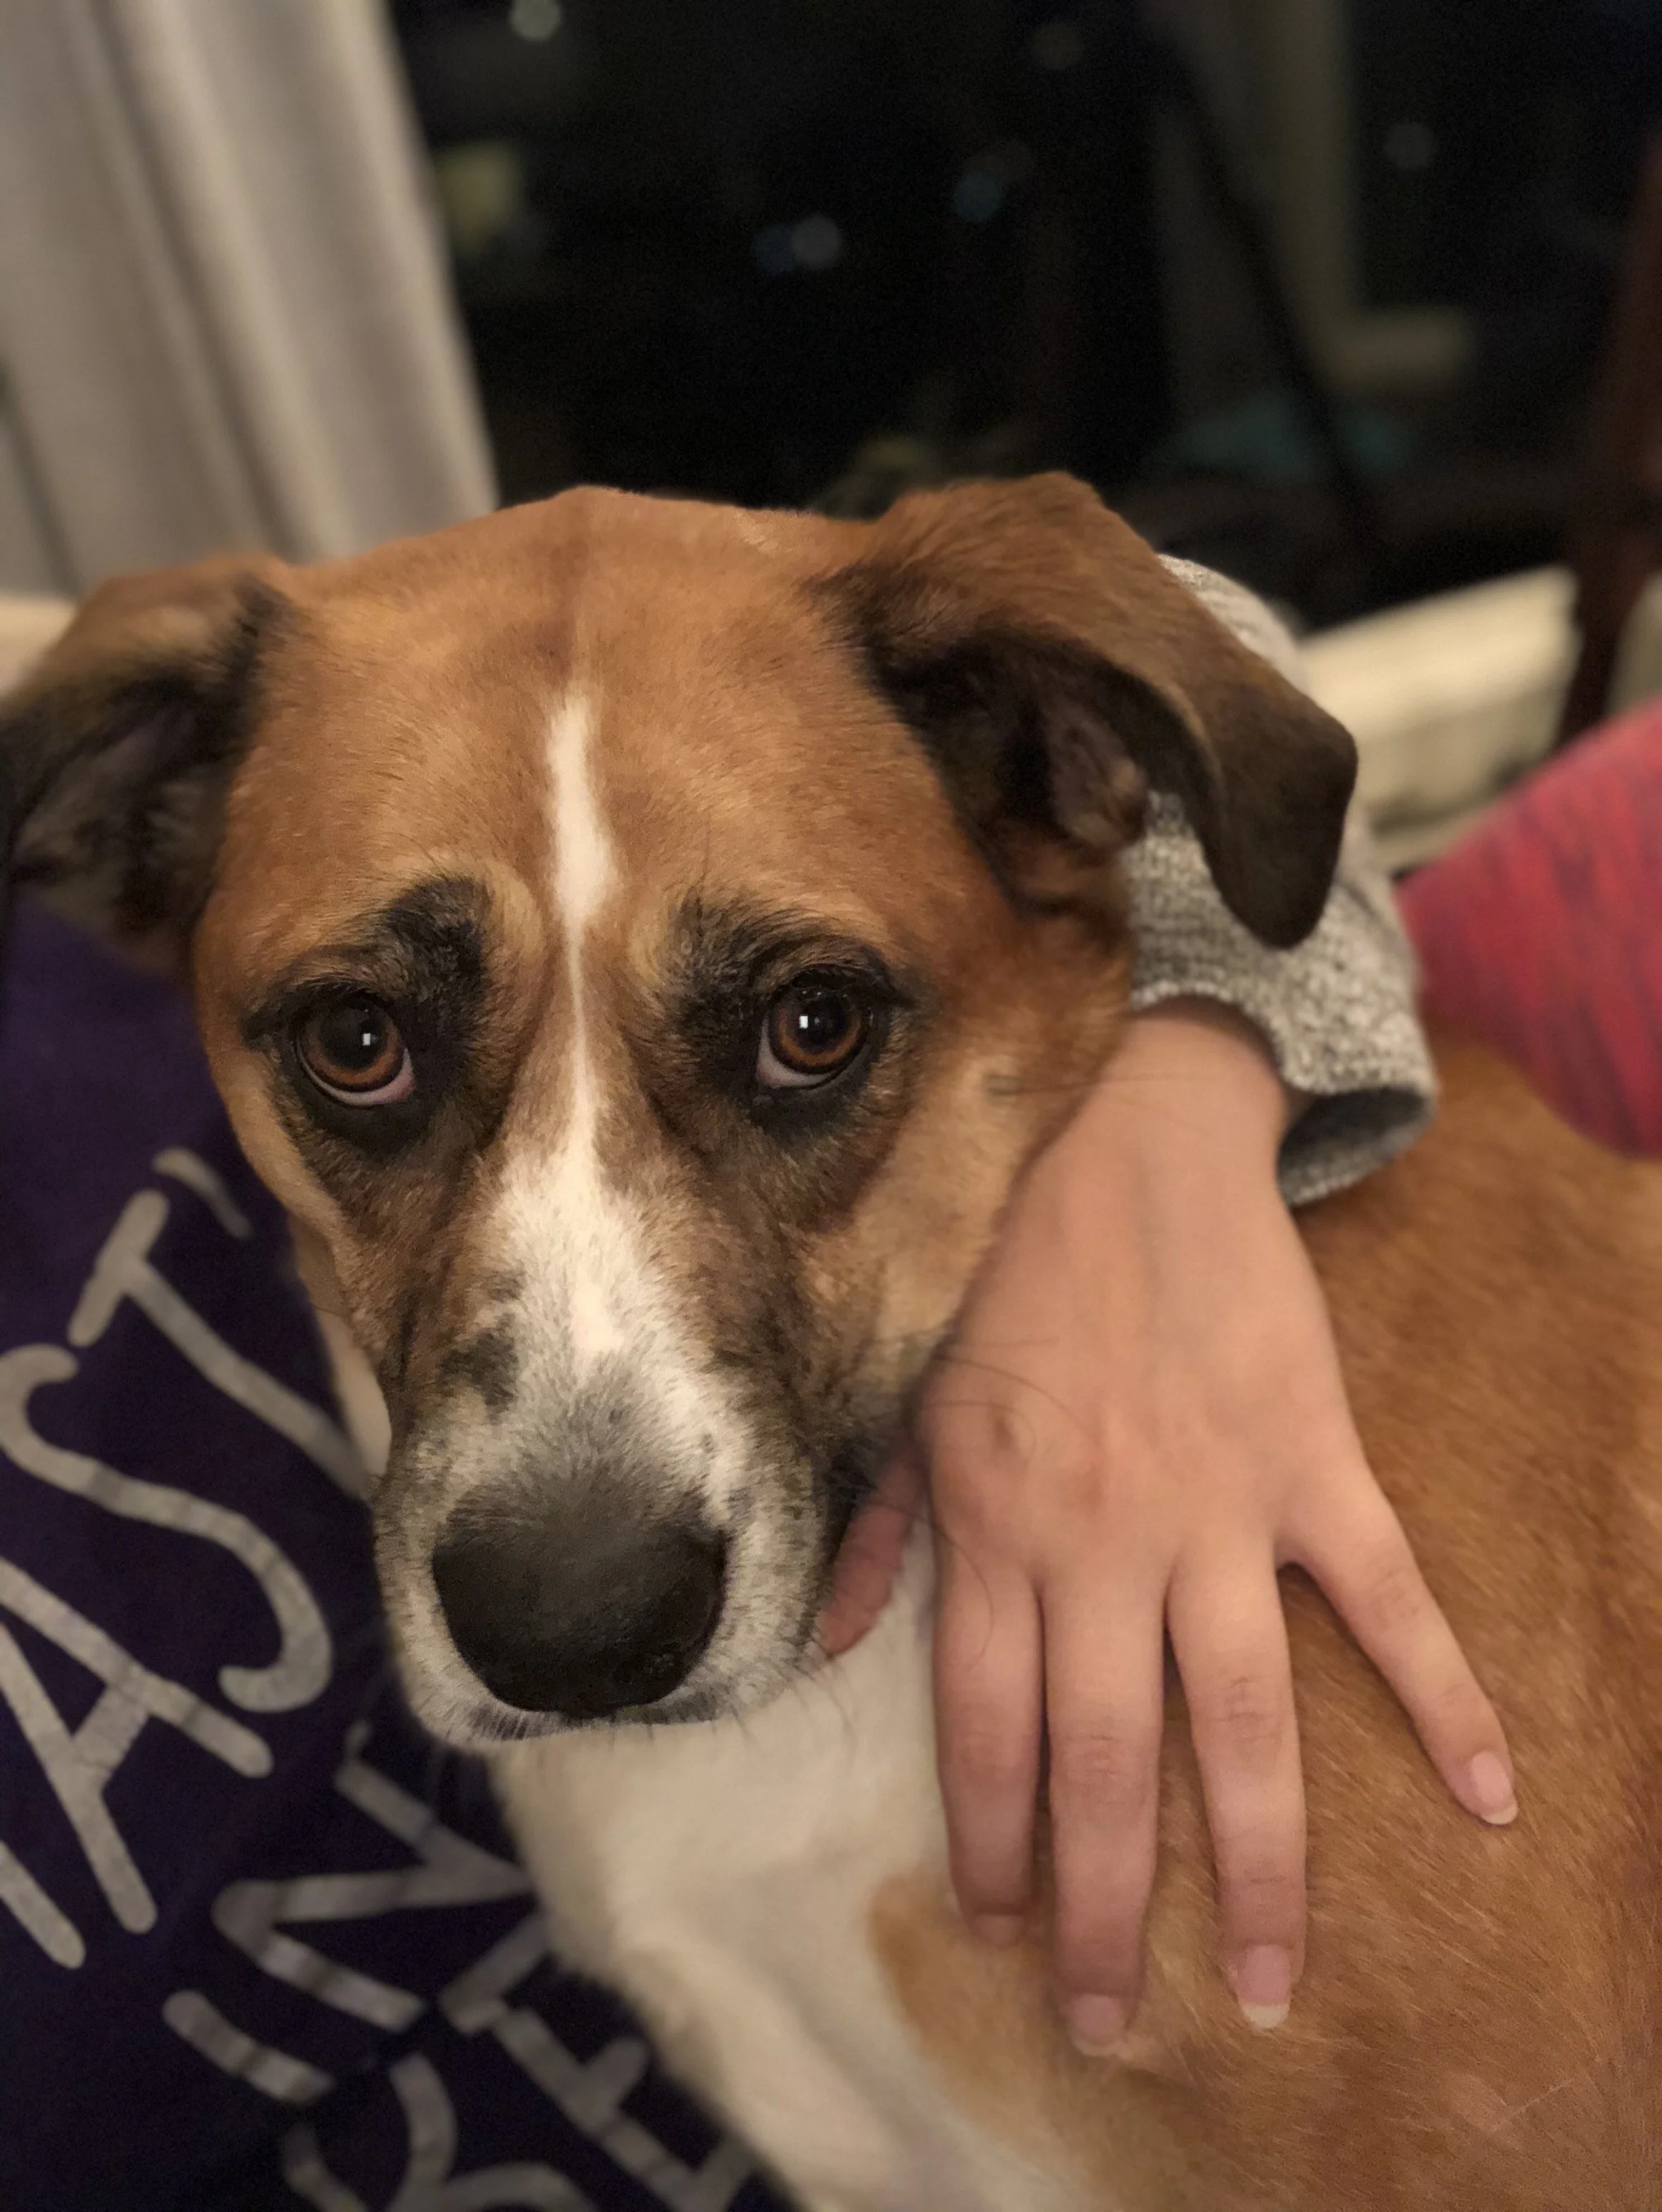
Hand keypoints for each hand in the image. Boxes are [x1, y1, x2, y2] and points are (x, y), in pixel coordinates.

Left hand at [913, 1002, 1514, 2053]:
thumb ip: (869, 1525)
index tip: (1007, 1929)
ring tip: (1268, 1983)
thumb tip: (835, 1646)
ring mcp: (1218, 1511)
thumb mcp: (900, 1387)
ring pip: (1243, 1720)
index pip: (988, 1728)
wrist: (1123, 1134)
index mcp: (993, 1527)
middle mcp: (1102, 1543)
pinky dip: (1444, 1696)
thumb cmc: (998, 1261)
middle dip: (1106, 1906)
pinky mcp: (1314, 1464)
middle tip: (1111, 2022)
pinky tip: (1490, 1797)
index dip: (996, 1840)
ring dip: (1262, 1862)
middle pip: (1108, 1760)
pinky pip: (1388, 1599)